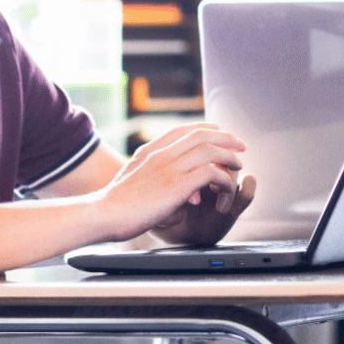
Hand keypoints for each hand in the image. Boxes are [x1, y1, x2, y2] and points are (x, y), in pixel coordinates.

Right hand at [92, 124, 252, 242]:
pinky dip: (224, 181)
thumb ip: (148, 175)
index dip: (205, 129)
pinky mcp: (177, 186)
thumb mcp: (130, 180)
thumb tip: (163, 181)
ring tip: (239, 165)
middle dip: (226, 138)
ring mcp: (169, 168)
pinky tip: (227, 189)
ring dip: (229, 157)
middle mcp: (161, 154)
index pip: (182, 130)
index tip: (219, 132)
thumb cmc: (113, 206)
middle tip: (240, 144)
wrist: (103, 214)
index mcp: (149, 151)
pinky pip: (212, 174)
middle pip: (202, 135)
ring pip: (210, 151)